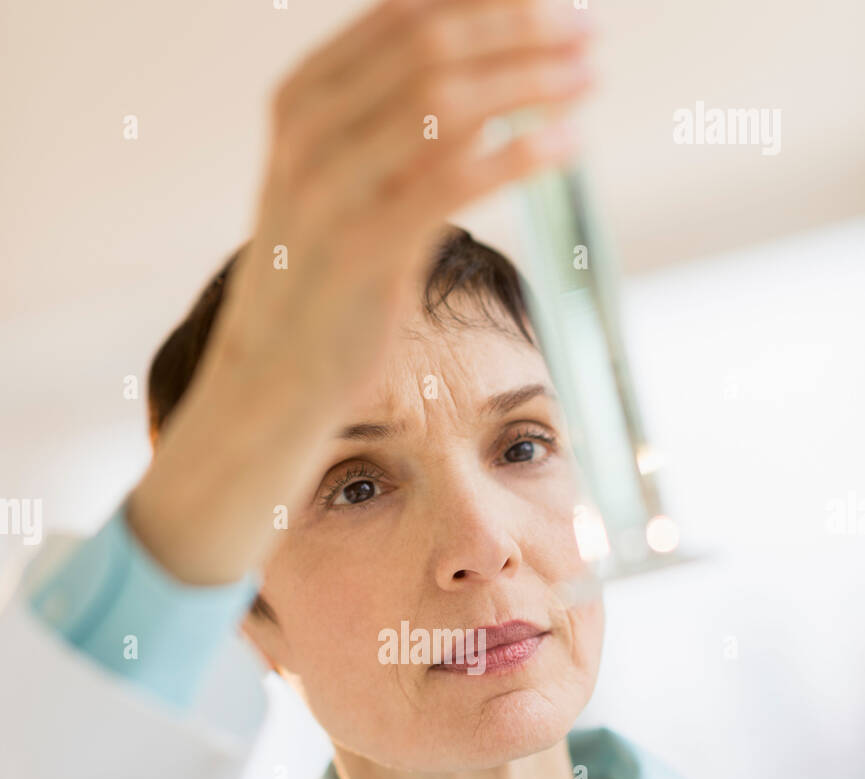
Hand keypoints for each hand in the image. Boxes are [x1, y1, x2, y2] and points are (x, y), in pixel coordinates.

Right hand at [128, 0, 594, 583]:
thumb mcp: (343, 181)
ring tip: (588, 78)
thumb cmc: (322, 279)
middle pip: (432, 42)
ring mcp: (328, 187)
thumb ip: (396, 123)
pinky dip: (520, 153)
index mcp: (303, 96)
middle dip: (522, 25)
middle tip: (589, 29)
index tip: (556, 0)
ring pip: (447, 101)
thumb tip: (490, 75)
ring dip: (531, 80)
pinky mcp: (361, 248)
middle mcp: (308, 129)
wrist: (270, 376)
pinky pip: (453, 180)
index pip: (405, 11)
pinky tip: (567, 144)